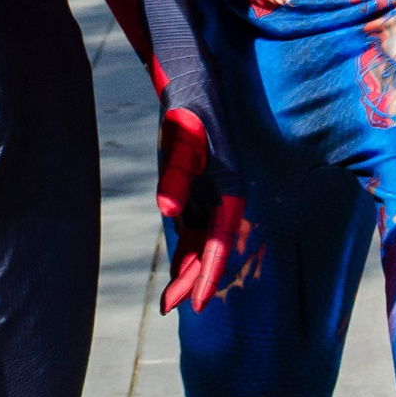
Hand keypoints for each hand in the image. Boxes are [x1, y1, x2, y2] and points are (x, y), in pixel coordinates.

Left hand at [155, 107, 243, 312]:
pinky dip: (184, 254)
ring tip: (169, 301)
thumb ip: (176, 177)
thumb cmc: (191, 114)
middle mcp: (223, 202)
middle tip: (169, 308)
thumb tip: (166, 211)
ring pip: (199, 246)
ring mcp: (208, 200)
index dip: (208, 275)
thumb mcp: (183, 143)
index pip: (219, 245)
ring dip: (187, 272)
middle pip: (208, 252)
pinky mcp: (196, 195)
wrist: (191, 89)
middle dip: (192, 281)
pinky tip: (175, 272)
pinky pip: (191, 233)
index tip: (198, 304)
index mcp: (229, 195)